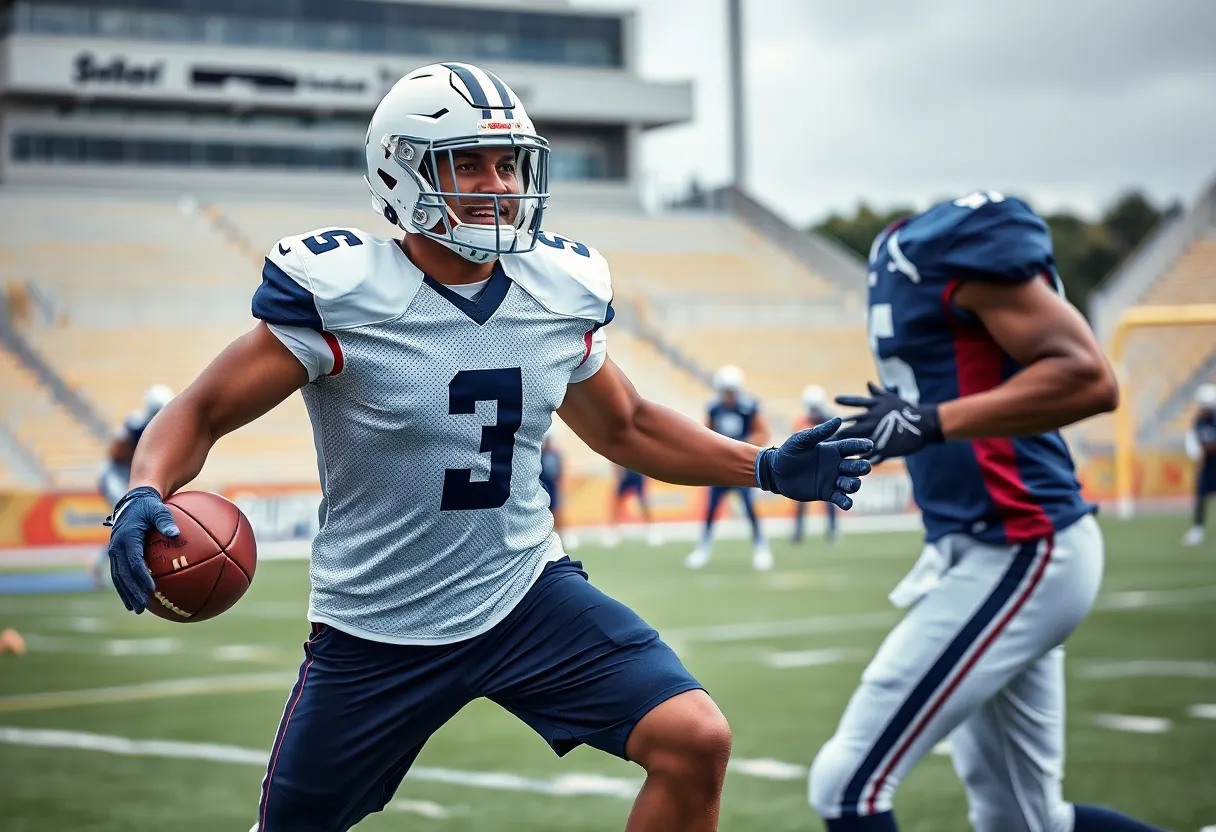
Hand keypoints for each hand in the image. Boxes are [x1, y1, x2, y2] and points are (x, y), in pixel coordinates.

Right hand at [103, 486, 178, 612]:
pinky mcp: (117, 554)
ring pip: (118, 577)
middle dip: (131, 591)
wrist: (132, 500)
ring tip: (135, 608)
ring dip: (126, 594)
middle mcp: (117, 546)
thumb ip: (166, 521)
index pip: (134, 561)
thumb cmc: (149, 504)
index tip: (151, 589)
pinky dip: (125, 587)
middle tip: (141, 607)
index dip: (141, 576)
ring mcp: (114, 551)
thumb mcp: (158, 509)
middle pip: (122, 574)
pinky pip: (119, 573)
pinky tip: (133, 598)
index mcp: (127, 537)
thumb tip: (177, 534)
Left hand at [754, 417, 872, 508]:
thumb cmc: (787, 453)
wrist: (775, 473)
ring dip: (854, 484)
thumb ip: (818, 432)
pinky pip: (841, 498)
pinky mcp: (826, 493)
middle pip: (857, 466)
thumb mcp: (801, 441)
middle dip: (862, 467)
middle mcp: (836, 465)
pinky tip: (847, 504)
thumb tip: (838, 420)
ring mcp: (833, 480)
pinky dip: (846, 502)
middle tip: (862, 467)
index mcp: (833, 449)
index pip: (852, 447)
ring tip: (847, 484)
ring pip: (852, 483)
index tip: (869, 445)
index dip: (862, 445)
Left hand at [835, 383, 943, 463]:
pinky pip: (870, 455)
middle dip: (836, 433)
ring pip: (856, 442)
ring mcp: (878, 433)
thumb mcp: (891, 399)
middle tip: (823, 438)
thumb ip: (877, 393)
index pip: (856, 402)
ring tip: (833, 454)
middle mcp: (872, 419)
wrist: (926, 423)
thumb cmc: (907, 410)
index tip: (835, 399)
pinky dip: (862, 459)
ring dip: (844, 448)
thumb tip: (868, 384)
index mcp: (874, 407)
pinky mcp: (884, 447)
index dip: (845, 401)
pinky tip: (853, 464)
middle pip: (849, 426)